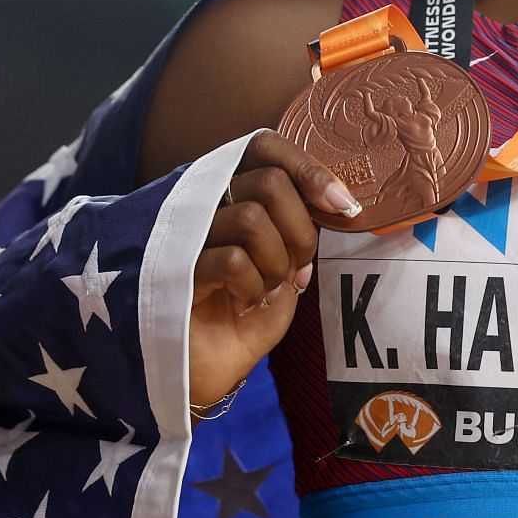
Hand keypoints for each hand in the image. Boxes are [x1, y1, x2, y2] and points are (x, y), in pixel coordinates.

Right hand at [189, 130, 361, 408]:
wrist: (206, 369)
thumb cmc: (245, 314)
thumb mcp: (285, 267)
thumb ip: (302, 232)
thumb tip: (334, 207)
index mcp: (231, 194)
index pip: (265, 148)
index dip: (309, 169)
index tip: (343, 207)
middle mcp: (204, 204)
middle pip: (268, 181)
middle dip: (301, 228)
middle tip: (298, 267)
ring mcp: (186, 235)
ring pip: (250, 216)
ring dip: (276, 260)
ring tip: (268, 289)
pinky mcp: (174, 271)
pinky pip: (231, 260)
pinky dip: (253, 285)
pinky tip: (248, 304)